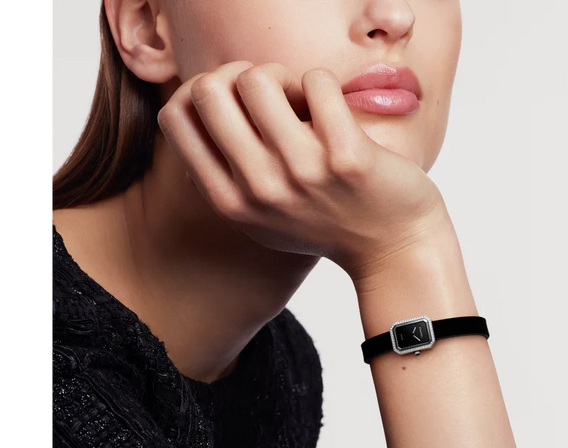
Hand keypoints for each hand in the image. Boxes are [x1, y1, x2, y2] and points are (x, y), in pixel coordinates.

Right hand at [156, 61, 447, 286]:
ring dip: (285, 78)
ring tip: (306, 106)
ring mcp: (300, 174)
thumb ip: (223, 174)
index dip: (203, 92)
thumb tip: (194, 101)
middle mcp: (257, 191)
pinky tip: (336, 115)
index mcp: (229, 203)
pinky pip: (317, 81)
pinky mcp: (345, 157)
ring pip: (258, 78)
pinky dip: (325, 87)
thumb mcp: (260, 216)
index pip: (175, 117)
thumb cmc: (325, 222)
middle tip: (276, 99)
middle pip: (209, 88)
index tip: (237, 105)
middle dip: (241, 77)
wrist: (392, 248)